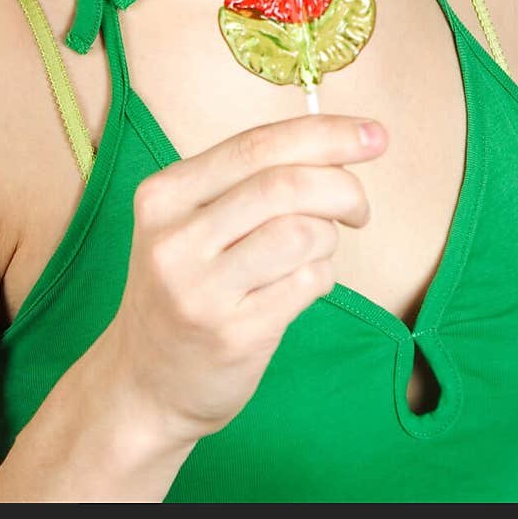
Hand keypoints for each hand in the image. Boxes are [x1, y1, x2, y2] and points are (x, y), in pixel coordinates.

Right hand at [103, 112, 387, 446]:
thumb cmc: (186, 287)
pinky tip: (302, 285)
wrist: (143, 383)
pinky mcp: (233, 334)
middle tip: (359, 209)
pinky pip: (307, 283)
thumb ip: (250, 180)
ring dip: (329, 238)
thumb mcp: (190, 222)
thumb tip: (344, 142)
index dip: (325, 134)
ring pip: (303, 233)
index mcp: (164, 194)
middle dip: (343, 188)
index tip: (373, 135)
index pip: (256, 145)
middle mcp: (176, 238)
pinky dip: (322, 276)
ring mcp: (201, 290)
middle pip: (285, 185)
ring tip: (315, 252)